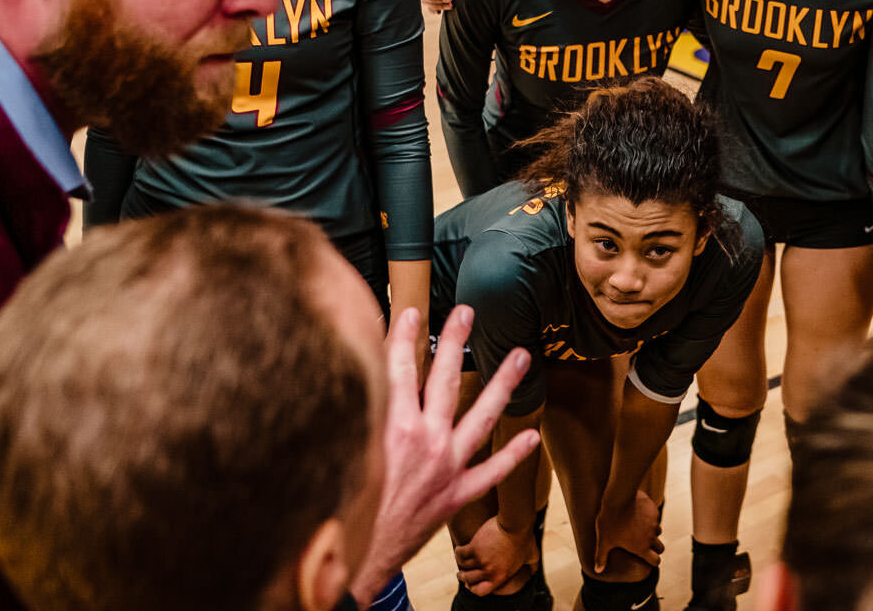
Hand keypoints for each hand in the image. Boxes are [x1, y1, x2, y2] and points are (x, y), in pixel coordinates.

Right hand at [348, 308, 539, 604]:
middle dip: (456, 341)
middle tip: (467, 313)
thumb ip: (353, 415)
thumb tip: (356, 378)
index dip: (404, 336)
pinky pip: (491, 472)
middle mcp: (425, 441)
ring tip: (521, 356)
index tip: (411, 312)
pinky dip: (512, 455)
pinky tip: (531, 437)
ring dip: (503, 384)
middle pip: (445, 380)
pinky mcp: (457, 494)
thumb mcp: (341, 450)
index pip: (400, 368)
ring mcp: (446, 467)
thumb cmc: (341, 507)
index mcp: (391, 428)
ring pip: (482, 416)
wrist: (354, 560)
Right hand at [456, 515, 538, 594]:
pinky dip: (458, 552)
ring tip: (460, 560)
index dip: (474, 588)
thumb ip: (532, 566)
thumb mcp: (531, 555)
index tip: (471, 584)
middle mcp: (490, 572)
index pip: (481, 591)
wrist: (516, 523)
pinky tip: (460, 550)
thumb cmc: (525, 537)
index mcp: (501, 576)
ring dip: (460, 565)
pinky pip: (460, 554)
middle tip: (461, 573)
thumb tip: (535, 572)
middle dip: (463, 577)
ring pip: (463, 567)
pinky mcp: (474, 548)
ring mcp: (481, 560)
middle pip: (469, 580)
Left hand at [593, 491, 663, 572]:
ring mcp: (654, 522)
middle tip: (646, 544)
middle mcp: (650, 536)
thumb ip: (602, 557)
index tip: (649, 559)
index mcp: (641, 547)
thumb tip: (597, 570)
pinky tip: (638, 512)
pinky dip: (649, 516)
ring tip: (640, 527)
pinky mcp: (653, 509)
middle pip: (660, 548)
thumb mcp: (604, 541)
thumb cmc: (610, 522)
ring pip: (658, 530)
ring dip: (652, 531)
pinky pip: (654, 516)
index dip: (653, 561)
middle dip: (655, 547)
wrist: (619, 497)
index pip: (655, 561)